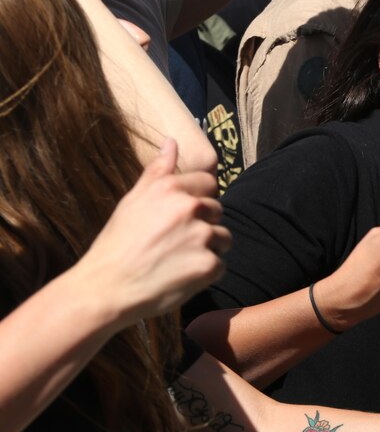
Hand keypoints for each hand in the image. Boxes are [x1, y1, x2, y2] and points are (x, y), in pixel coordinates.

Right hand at [76, 139, 228, 324]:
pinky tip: (180, 276)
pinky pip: (220, 265)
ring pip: (223, 238)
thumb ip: (158, 172)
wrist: (105, 289)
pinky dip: (205, 273)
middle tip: (174, 242)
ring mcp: (201, 236)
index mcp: (171, 188)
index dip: (198, 200)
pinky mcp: (208, 264)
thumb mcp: (133, 201)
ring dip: (208, 249)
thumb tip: (172, 142)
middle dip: (203, 225)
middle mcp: (190, 207)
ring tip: (177, 260)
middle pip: (218, 211)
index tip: (180, 217)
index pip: (209, 183)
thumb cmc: (116, 244)